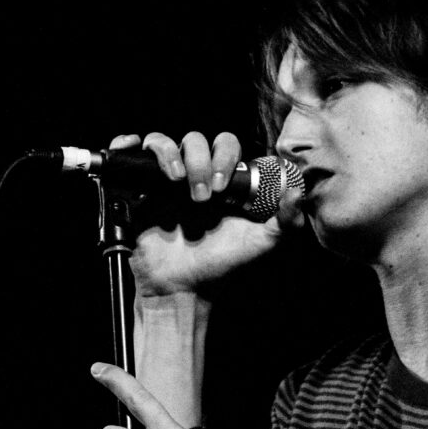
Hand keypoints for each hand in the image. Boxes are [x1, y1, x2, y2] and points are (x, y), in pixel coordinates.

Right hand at [109, 133, 303, 296]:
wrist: (183, 288)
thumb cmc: (224, 266)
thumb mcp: (264, 243)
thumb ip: (288, 220)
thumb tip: (298, 191)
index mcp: (224, 182)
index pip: (226, 146)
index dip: (227, 156)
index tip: (227, 187)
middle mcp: (194, 176)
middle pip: (196, 140)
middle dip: (202, 161)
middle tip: (204, 195)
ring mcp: (165, 182)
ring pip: (164, 142)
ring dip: (173, 156)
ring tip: (178, 184)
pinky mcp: (138, 188)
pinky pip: (130, 152)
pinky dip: (129, 143)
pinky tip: (135, 151)